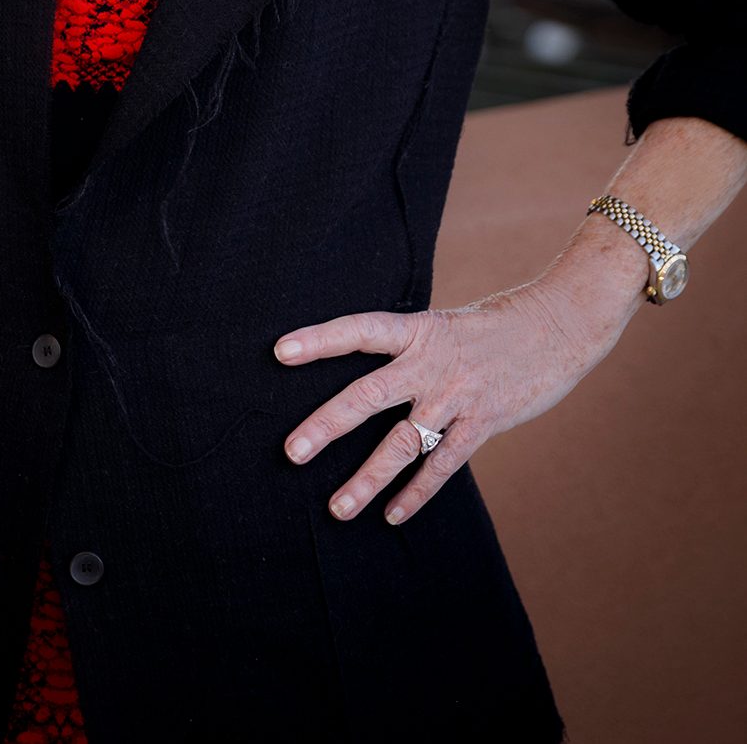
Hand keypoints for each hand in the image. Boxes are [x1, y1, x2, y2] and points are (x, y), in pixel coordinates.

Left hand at [272, 279, 612, 526]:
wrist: (560, 324)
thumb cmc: (495, 324)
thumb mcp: (445, 324)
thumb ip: (410, 349)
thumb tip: (375, 374)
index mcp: (418, 330)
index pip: (359, 330)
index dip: (320, 340)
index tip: (279, 352)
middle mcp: (431, 363)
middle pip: (368, 395)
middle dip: (327, 426)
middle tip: (291, 452)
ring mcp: (457, 395)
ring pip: (402, 443)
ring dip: (367, 479)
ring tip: (336, 509)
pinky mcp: (483, 422)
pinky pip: (442, 465)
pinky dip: (417, 493)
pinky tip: (393, 515)